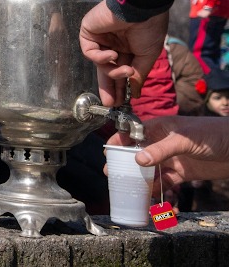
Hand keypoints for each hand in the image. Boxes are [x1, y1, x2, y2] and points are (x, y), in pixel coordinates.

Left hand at [78, 0, 167, 104]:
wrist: (140, 8)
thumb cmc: (148, 28)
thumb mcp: (147, 56)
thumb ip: (137, 75)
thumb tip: (135, 93)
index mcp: (128, 47)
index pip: (120, 69)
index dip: (120, 86)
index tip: (123, 102)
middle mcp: (113, 43)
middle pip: (106, 69)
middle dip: (108, 86)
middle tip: (111, 103)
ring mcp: (100, 38)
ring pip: (100, 63)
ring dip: (111, 71)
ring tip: (125, 70)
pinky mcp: (88, 31)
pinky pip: (89, 52)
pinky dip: (100, 57)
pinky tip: (112, 54)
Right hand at [107, 116, 228, 188]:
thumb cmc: (214, 134)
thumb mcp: (185, 140)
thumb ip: (161, 150)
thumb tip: (138, 161)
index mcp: (160, 128)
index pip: (134, 133)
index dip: (120, 141)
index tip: (108, 153)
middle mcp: (163, 143)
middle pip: (138, 153)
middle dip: (125, 163)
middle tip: (112, 174)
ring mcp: (172, 158)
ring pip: (150, 169)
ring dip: (140, 179)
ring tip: (128, 188)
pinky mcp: (182, 172)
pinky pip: (165, 181)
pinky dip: (157, 188)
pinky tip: (150, 195)